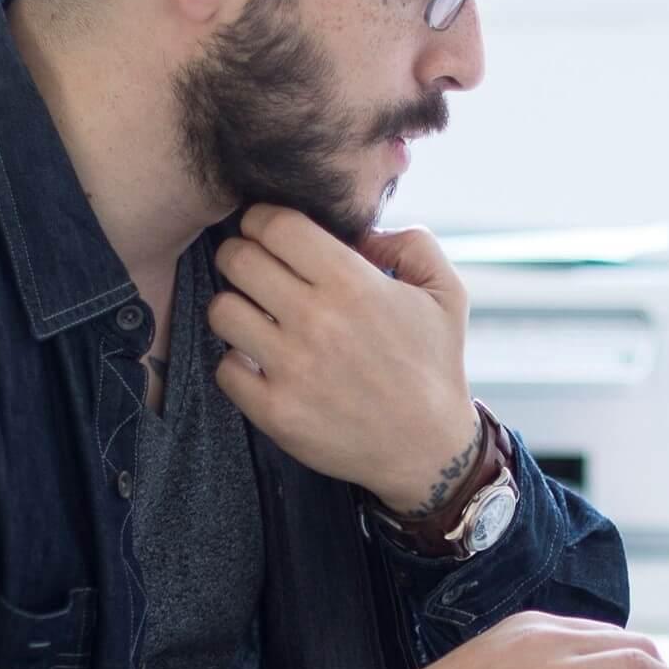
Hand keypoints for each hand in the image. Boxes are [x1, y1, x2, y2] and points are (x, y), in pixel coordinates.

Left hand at [209, 206, 477, 512]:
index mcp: (353, 283)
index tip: (265, 230)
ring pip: (222, 310)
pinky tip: (259, 361)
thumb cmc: (434, 366)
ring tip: (253, 315)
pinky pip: (224, 367)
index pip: (275, 225)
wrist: (428, 449)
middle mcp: (317, 321)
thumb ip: (412, 243)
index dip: (262, 219)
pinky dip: (235, 362)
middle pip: (238, 260)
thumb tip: (364, 230)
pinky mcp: (275, 411)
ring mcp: (292, 368)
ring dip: (232, 307)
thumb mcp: (447, 292)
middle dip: (239, 255)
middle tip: (251, 268)